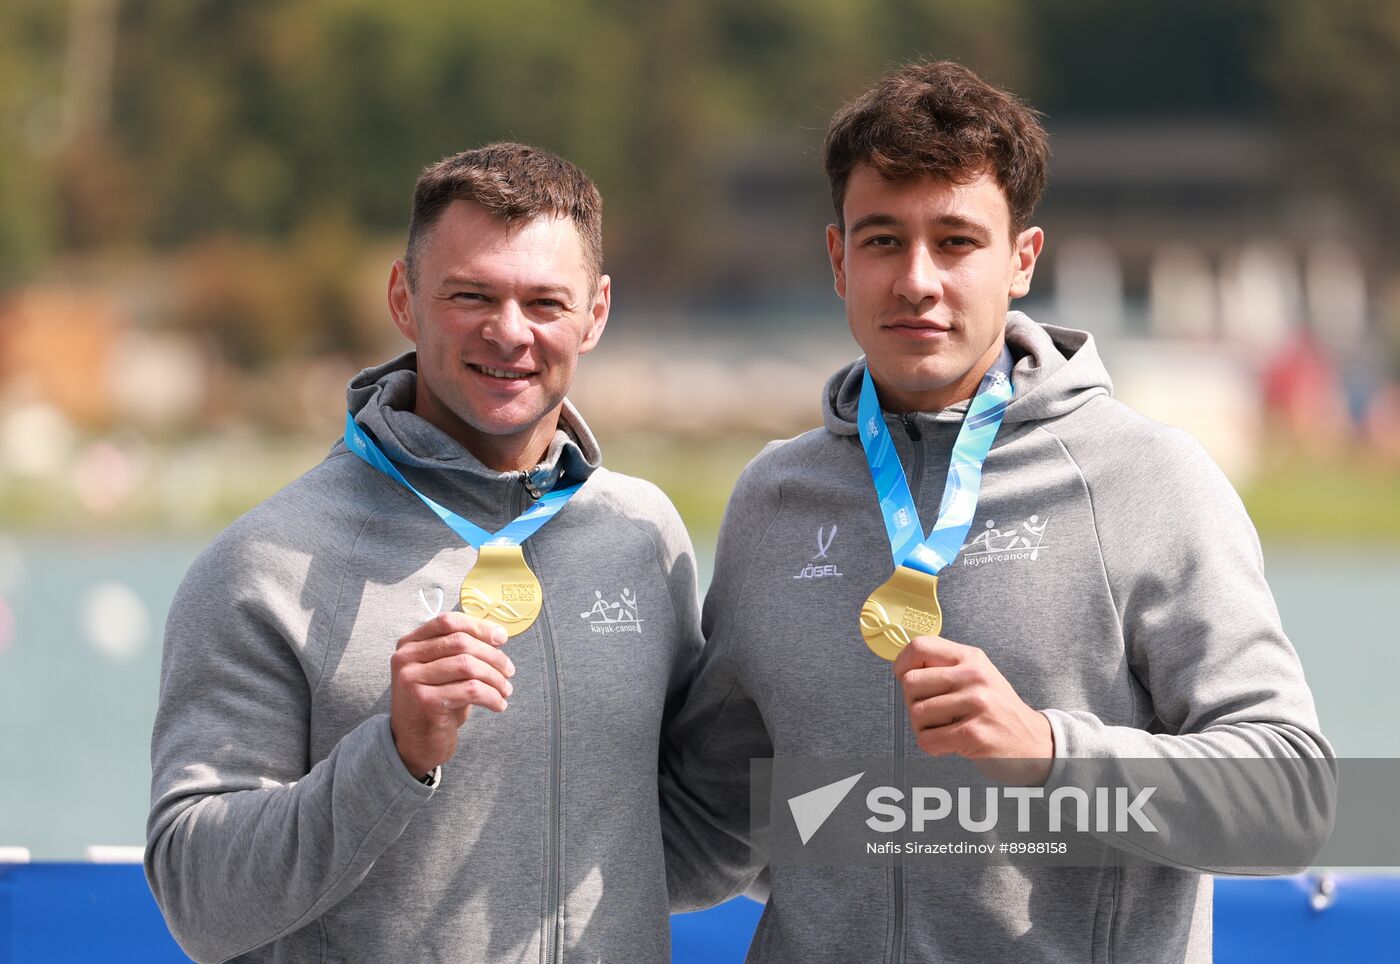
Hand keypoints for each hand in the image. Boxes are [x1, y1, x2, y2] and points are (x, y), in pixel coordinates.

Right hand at [390, 612, 514, 777]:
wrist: (415, 743)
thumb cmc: (435, 704)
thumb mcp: (443, 671)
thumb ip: (460, 650)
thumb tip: (497, 634)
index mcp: (410, 643)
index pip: (448, 621)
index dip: (479, 627)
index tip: (502, 638)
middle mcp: (406, 658)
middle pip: (461, 642)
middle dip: (493, 656)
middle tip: (509, 671)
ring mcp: (412, 679)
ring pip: (468, 666)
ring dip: (495, 678)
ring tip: (505, 690)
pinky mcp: (425, 700)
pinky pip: (470, 690)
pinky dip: (492, 696)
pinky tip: (498, 704)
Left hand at [893, 634, 1053, 784]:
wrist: (1033, 741)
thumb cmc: (997, 709)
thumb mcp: (977, 675)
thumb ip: (944, 666)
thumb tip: (903, 667)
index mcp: (970, 657)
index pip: (919, 646)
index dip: (903, 664)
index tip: (906, 679)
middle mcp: (974, 676)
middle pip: (910, 682)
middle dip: (913, 702)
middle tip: (934, 713)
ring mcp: (976, 704)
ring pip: (916, 713)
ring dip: (924, 728)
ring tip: (946, 728)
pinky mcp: (974, 733)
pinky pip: (927, 740)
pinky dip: (932, 746)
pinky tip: (950, 743)